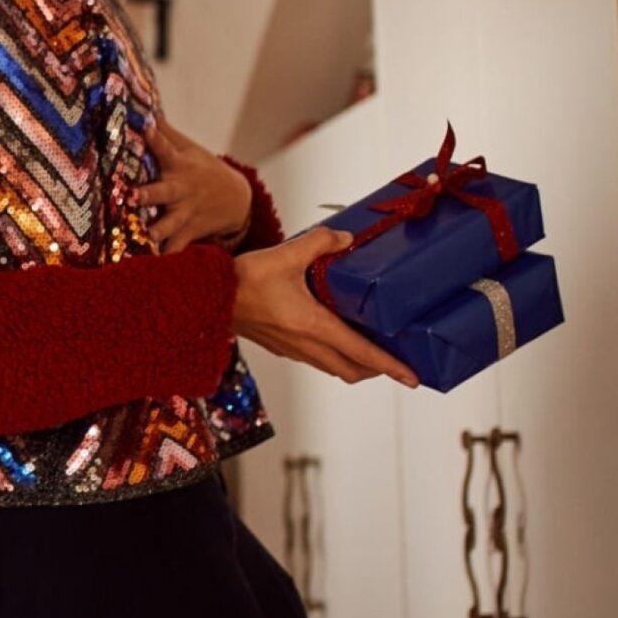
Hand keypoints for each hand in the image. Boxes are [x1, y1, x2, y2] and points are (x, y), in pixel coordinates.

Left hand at [133, 118, 254, 252]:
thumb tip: (144, 109)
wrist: (237, 199)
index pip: (166, 148)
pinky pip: (176, 247)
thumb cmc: (204, 169)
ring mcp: (185, 213)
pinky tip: (153, 265)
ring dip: (158, 230)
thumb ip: (165, 133)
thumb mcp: (189, 148)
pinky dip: (167, 256)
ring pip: (170, 223)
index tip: (144, 128)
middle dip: (148, 193)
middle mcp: (181, 190)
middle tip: (133, 194)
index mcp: (179, 166)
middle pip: (164, 191)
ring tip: (146, 236)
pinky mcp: (188, 232)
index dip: (155, 138)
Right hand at [233, 229, 420, 387]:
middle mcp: (305, 345)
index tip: (413, 378)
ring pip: (333, 368)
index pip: (362, 353)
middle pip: (351, 369)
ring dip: (354, 364)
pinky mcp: (279, 346)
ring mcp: (291, 350)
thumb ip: (321, 243)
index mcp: (313, 326)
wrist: (204, 298)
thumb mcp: (286, 254)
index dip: (391, 366)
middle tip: (395, 359)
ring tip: (368, 350)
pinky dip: (332, 356)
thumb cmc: (242, 280)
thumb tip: (346, 238)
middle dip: (377, 369)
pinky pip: (314, 360)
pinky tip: (332, 336)